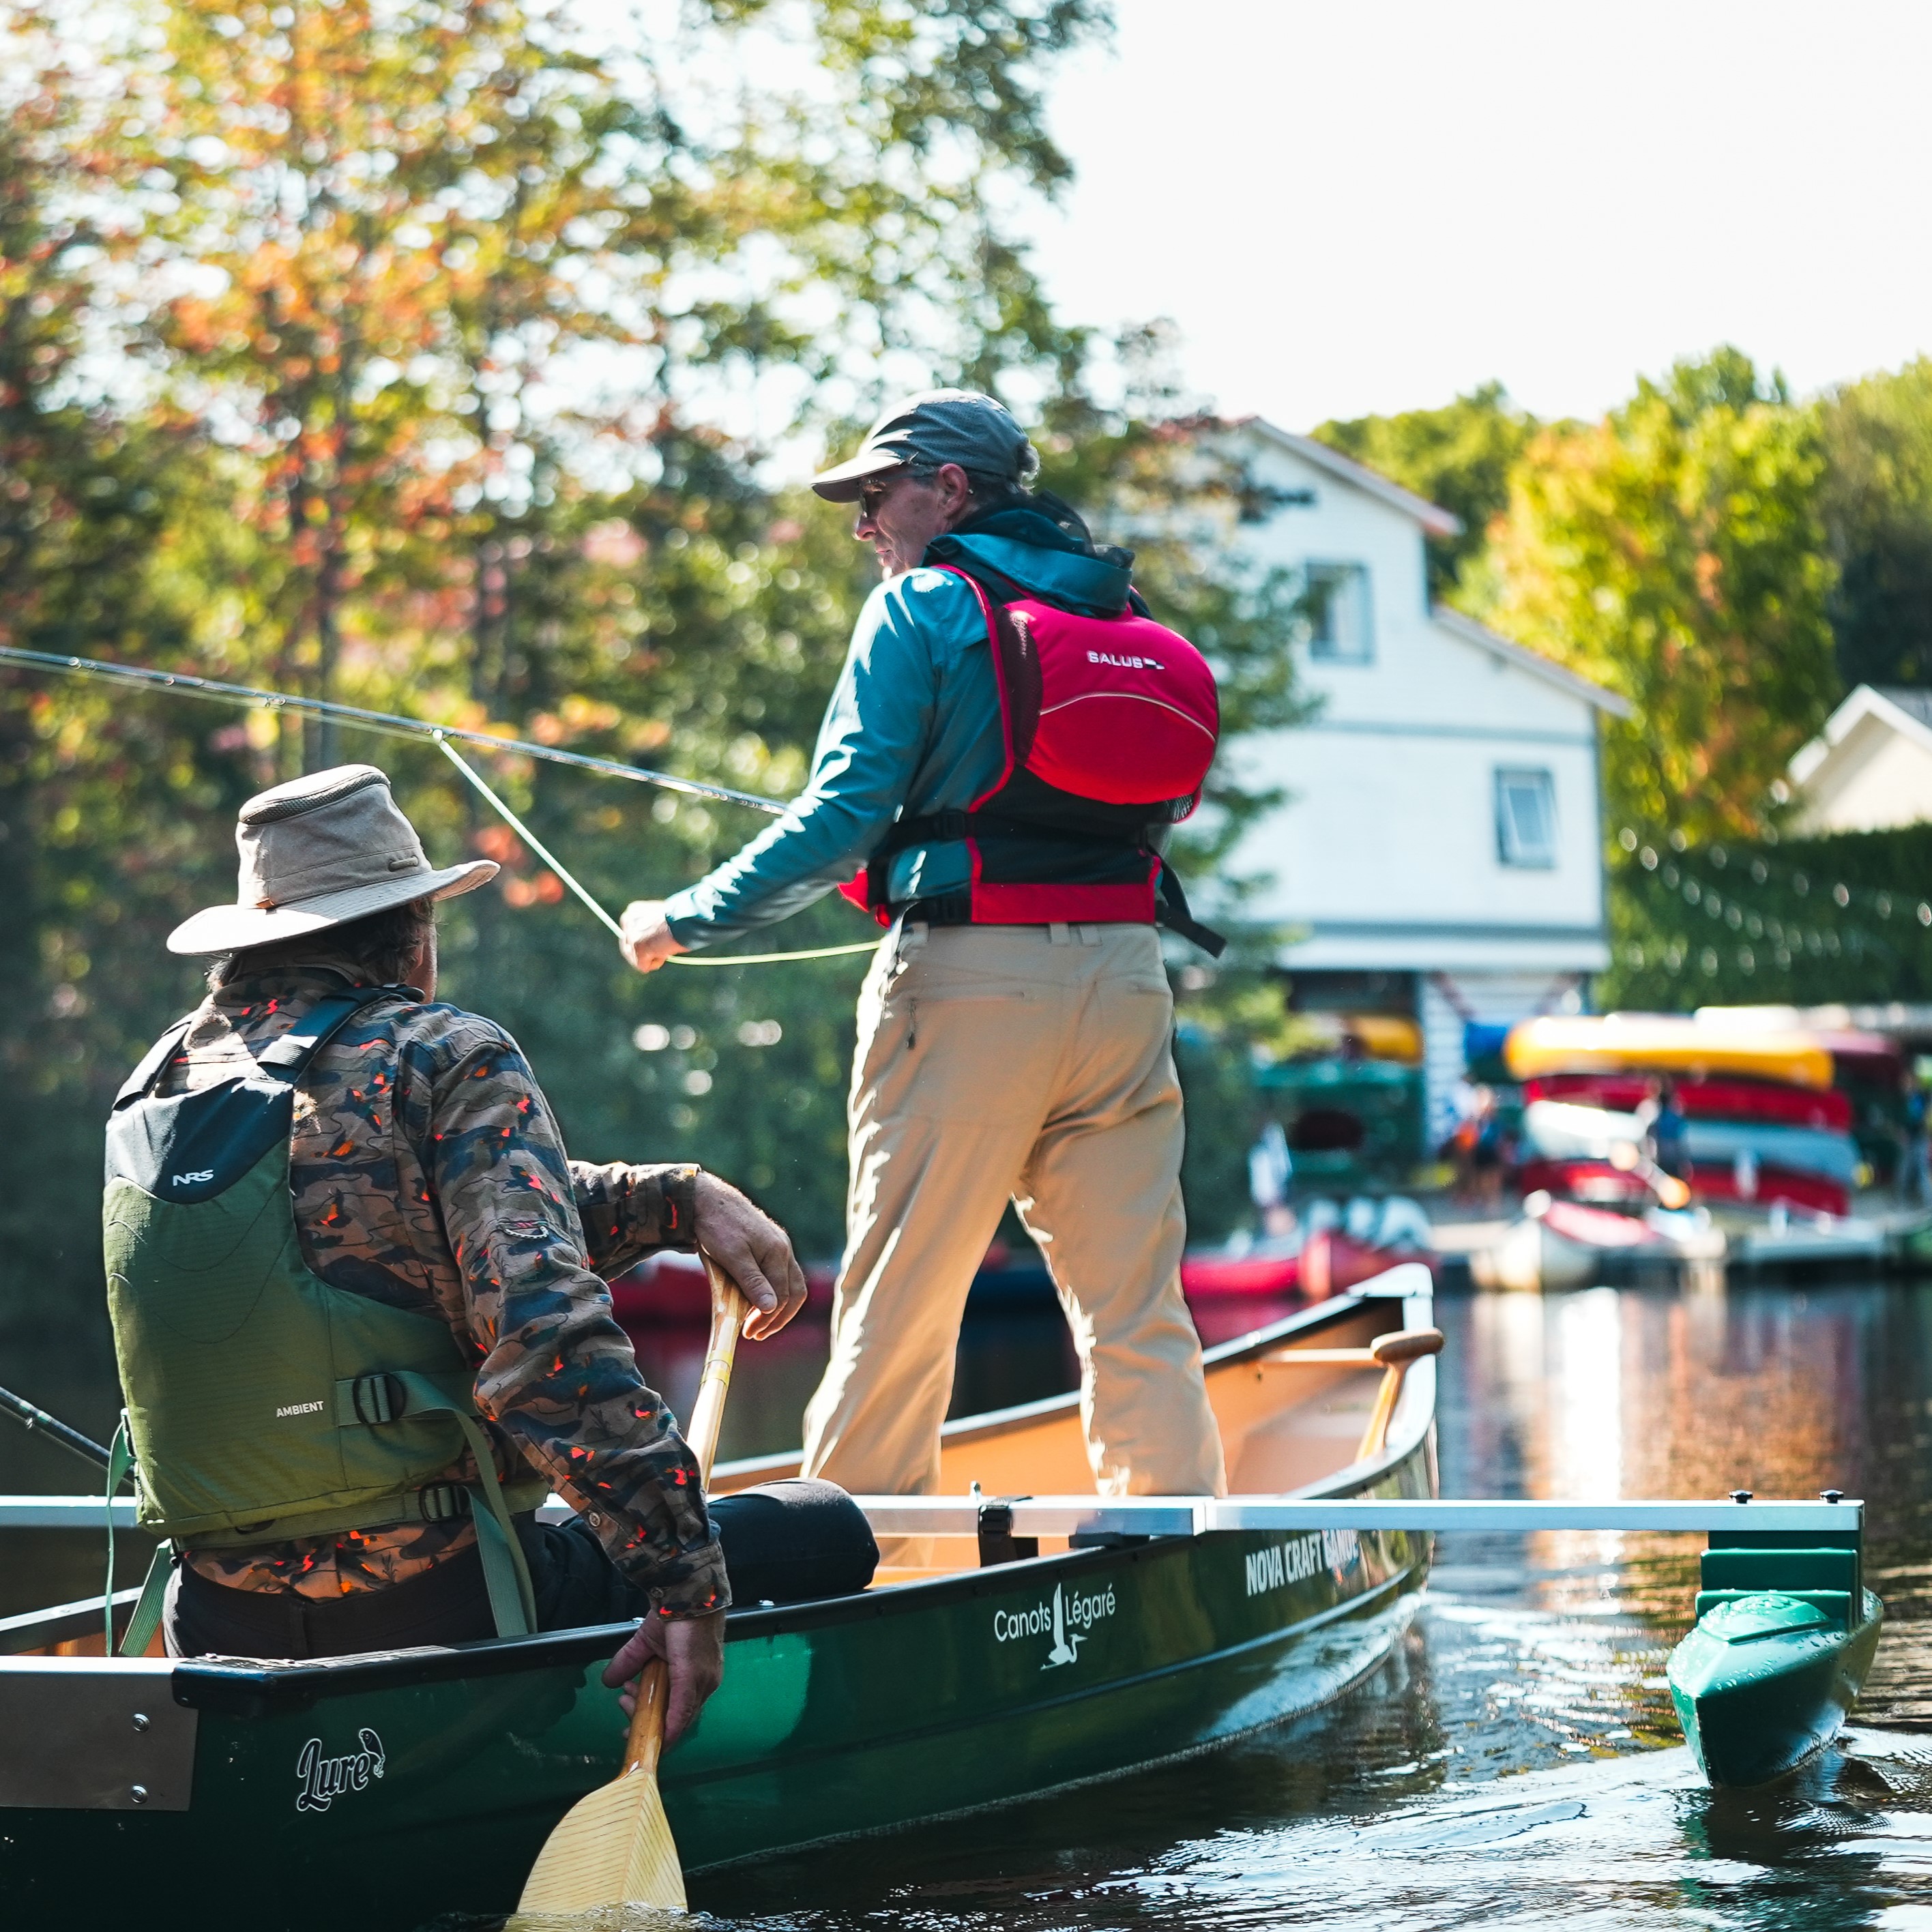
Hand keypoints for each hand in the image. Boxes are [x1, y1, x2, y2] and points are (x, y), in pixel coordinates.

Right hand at [603, 1608, 724, 1744]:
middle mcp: (704, 1683)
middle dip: (646, 1717)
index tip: (633, 1719)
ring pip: (675, 1718)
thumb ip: (628, 1663)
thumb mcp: (645, 1644)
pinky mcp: (692, 1677)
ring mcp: (702, 1682)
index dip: (657, 1721)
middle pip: (676, 1717)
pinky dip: (668, 1727)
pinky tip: (653, 1734)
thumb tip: (608, 1681)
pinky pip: (681, 1711)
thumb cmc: (671, 1614)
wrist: (683, 1592)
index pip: (680, 1710)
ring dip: (647, 1717)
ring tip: (624, 1700)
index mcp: (697, 1676)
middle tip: (623, 1705)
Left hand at [621, 899, 688, 973]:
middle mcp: (628, 923)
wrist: (683, 920)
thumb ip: (651, 927)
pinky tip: (666, 952)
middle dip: (645, 952)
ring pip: (636, 958)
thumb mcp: (660, 918)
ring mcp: (631, 937)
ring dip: (652, 957)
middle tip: (661, 950)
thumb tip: (652, 943)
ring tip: (666, 947)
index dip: (644, 940)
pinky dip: (656, 963)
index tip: (656, 942)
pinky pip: (643, 966)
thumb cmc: (679, 918)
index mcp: (632, 911)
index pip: (631, 932)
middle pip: (630, 947)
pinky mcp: (637, 950)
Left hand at [694, 1171, 807, 1338]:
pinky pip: (778, 1274)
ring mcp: (777, 1246)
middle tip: (756, 1333)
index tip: (750, 1332)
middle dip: (777, 1317)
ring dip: (777, 1306)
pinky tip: (756, 1299)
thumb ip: (753, 1282)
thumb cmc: (717, 1226)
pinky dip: (771, 1291)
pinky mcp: (768, 1244)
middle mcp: (783, 1249)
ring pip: (789, 1283)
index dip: (768, 1318)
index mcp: (778, 1252)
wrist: (706, 1199)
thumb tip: (772, 1308)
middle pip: (794, 1291)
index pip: (782, 1296)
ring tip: (758, 1321)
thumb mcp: (732, 1257)